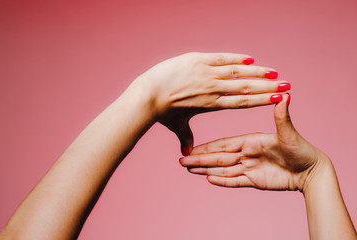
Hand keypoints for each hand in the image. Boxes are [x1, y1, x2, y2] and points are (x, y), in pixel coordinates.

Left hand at [135, 52, 288, 154]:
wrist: (148, 95)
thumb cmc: (162, 112)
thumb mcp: (176, 126)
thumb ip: (185, 138)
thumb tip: (185, 154)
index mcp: (213, 103)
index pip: (243, 102)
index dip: (262, 101)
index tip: (279, 99)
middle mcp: (214, 88)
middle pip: (247, 87)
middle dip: (268, 87)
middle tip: (287, 84)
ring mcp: (206, 73)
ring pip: (238, 72)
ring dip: (258, 72)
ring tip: (274, 73)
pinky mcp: (197, 60)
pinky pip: (222, 58)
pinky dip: (236, 59)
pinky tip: (251, 60)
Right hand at [180, 94, 327, 191]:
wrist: (311, 171)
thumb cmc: (301, 149)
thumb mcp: (289, 133)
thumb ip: (281, 117)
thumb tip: (284, 95)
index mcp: (250, 141)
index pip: (223, 145)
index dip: (206, 147)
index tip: (191, 148)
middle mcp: (246, 153)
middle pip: (218, 157)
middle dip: (200, 159)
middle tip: (182, 161)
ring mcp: (249, 167)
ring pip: (223, 169)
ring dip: (206, 169)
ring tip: (189, 169)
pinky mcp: (254, 180)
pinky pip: (235, 181)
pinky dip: (222, 181)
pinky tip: (208, 179)